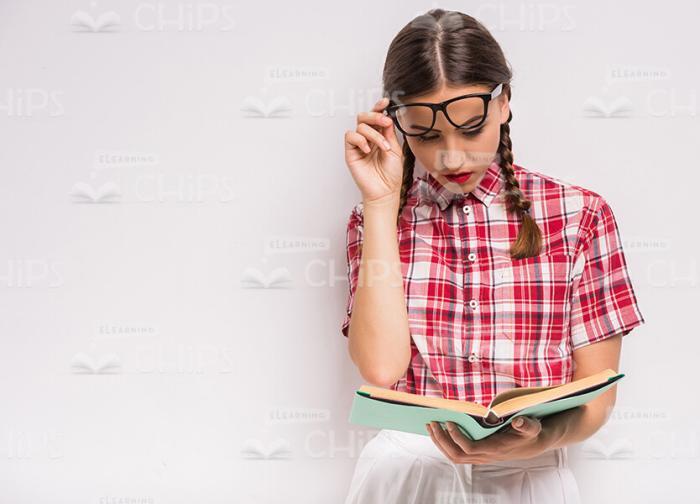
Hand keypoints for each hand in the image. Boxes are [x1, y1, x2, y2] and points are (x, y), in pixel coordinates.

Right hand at [343, 97, 403, 204]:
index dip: (379, 107)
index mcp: (379, 135)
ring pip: (360, 126)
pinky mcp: (350, 152)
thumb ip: (389, 132)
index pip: (376, 117)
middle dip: (375, 116)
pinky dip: (361, 140)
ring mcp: (358, 145)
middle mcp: (368, 138)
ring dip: (374, 134)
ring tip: (383, 147)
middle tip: (385, 122)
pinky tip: (368, 150)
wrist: (385, 190)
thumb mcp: (395, 149)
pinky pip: (351, 137)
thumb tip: (386, 116)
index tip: (386, 101)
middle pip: (364, 116)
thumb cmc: (391, 174)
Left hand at [426, 416, 546, 464]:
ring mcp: (479, 457)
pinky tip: (438, 431)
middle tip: (432, 423)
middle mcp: (485, 456)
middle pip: (457, 455)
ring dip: (440, 442)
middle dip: (442, 440)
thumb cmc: (528, 433)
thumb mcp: (531, 427)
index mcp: (494, 449)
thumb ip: (526, 425)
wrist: (530, 444)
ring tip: (430, 426)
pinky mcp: (476, 454)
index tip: (448, 421)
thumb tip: (518, 422)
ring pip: (454, 456)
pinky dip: (444, 444)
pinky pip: (456, 454)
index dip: (457, 437)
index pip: (470, 448)